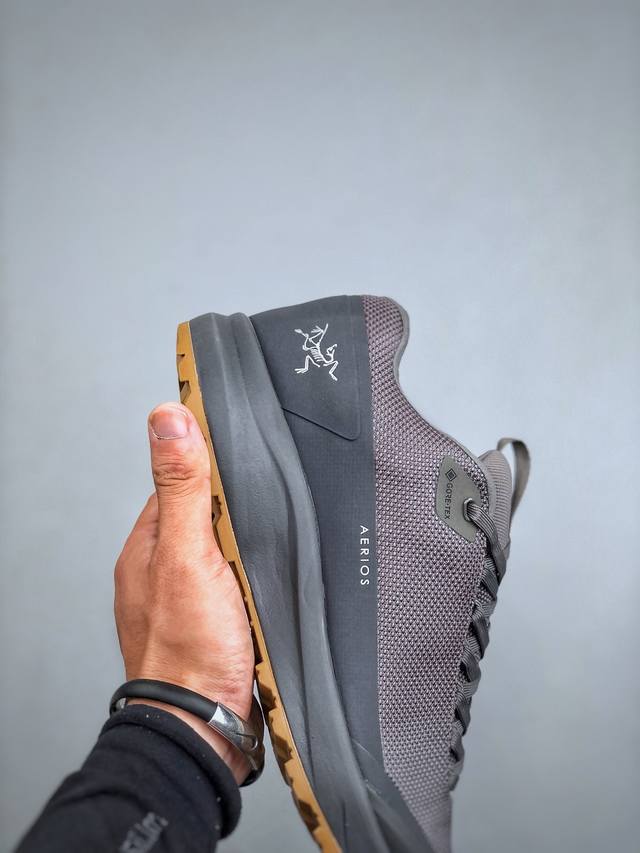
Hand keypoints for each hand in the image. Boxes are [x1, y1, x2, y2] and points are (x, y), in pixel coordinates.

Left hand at [114, 403, 254, 782]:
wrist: (205, 725)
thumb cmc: (189, 649)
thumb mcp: (187, 553)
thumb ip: (183, 487)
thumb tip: (168, 419)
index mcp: (148, 544)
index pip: (180, 482)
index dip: (210, 466)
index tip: (240, 452)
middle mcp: (163, 569)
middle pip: (205, 516)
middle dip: (235, 511)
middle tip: (263, 512)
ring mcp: (188, 597)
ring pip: (225, 551)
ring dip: (248, 548)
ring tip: (268, 548)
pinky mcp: (214, 621)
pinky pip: (238, 582)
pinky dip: (253, 577)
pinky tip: (267, 581)